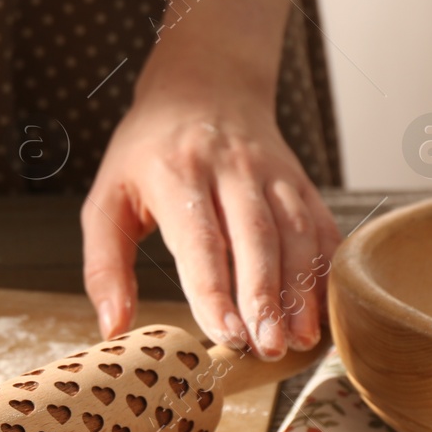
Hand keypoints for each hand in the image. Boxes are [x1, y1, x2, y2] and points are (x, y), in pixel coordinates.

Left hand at [81, 65, 340, 359]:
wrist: (205, 83)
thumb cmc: (146, 153)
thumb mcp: (106, 199)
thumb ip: (105, 266)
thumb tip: (113, 328)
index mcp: (178, 173)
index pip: (201, 239)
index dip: (215, 290)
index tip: (225, 334)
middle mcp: (232, 170)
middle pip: (257, 239)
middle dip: (264, 298)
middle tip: (267, 348)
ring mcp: (273, 173)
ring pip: (296, 234)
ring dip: (301, 290)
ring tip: (299, 340)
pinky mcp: (299, 180)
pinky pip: (321, 226)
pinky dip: (326, 271)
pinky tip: (324, 311)